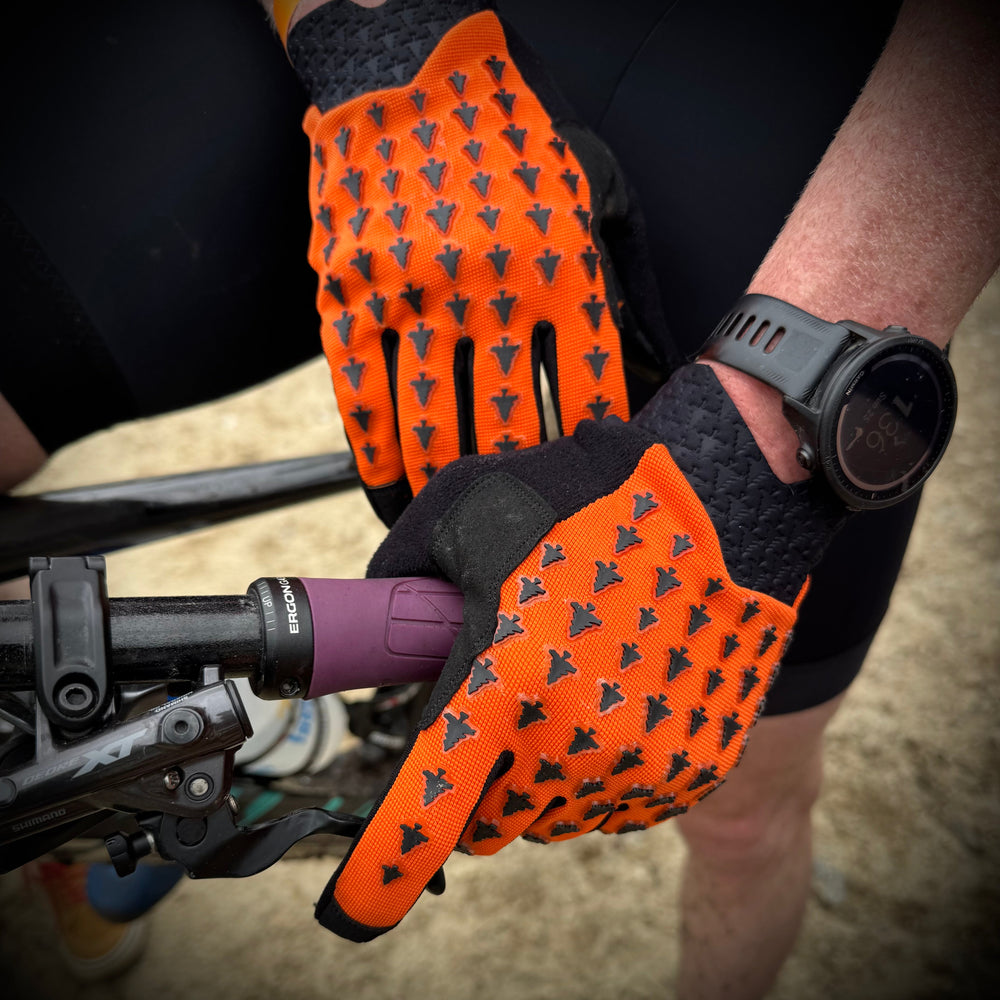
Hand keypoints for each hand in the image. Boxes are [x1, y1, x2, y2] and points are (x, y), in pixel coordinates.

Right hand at [296, 4, 666, 522]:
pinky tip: (392, 493)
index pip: (590, 394)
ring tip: (459, 529)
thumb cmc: (512, 138)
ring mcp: (413, 293)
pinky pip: (363, 399)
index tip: (592, 501)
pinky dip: (377, 458)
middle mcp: (490, 288)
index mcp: (561, 264)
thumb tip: (654, 374)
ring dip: (446, 491)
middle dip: (520, 494)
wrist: (409, 66)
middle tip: (528, 541)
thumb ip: (624, 285)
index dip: (593, 460)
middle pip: (510, 427)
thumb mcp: (595, 192)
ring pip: (433, 426)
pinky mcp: (349, 294)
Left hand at [314, 363, 842, 939]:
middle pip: (487, 820)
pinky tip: (615, 693)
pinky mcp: (688, 768)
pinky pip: (615, 800)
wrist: (723, 505)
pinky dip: (598, 765)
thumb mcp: (468, 506)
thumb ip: (405, 566)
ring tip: (565, 682)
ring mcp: (639, 762)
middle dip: (473, 781)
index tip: (355, 907)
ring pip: (552, 813)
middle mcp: (571, 740)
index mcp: (504, 679)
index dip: (381, 871)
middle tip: (492, 713)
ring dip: (539, 771)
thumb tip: (381, 610)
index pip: (428, 810)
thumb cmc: (588, 498)